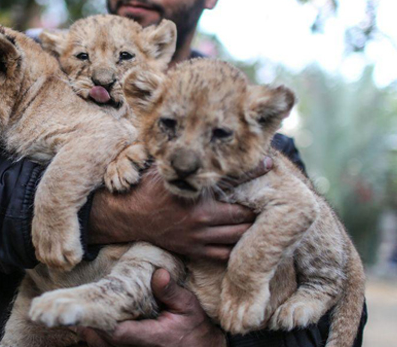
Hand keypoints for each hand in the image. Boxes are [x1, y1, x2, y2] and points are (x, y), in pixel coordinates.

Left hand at [80, 269, 226, 346]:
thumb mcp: (188, 305)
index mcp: (151, 337)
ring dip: (92, 332)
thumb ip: (171, 291)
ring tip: (86, 312)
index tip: (92, 304)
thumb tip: (158, 273)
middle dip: (91, 325)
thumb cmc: (194, 326)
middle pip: (104, 342)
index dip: (101, 321)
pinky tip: (97, 324)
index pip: (118, 333)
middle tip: (81, 303)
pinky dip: (99, 338)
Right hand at [89, 158, 271, 261]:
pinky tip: (243, 240)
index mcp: (197, 197)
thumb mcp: (167, 169)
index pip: (234, 182)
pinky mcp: (194, 249)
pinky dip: (236, 248)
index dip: (254, 172)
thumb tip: (201, 141)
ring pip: (237, 237)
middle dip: (257, 206)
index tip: (268, 164)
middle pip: (243, 215)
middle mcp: (202, 219)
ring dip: (251, 228)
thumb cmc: (148, 188)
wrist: (128, 215)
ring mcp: (199, 237)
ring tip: (261, 219)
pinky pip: (223, 255)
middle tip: (269, 197)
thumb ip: (187, 162)